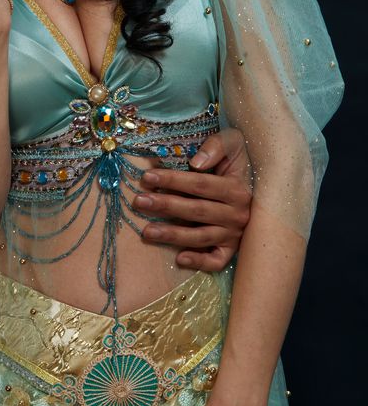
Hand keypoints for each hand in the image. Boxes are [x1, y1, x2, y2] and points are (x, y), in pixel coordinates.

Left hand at [136, 128, 251, 270]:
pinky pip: (217, 260)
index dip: (173, 180)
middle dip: (166, 206)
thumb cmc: (239, 161)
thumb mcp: (233, 143)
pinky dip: (200, 262)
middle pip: (197, 211)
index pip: (200, 185)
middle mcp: (238, 214)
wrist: (265, 185)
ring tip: (147, 231)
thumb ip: (217, 146)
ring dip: (173, 235)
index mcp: (237, 188)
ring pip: (202, 237)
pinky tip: (179, 258)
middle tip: (139, 202)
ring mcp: (235, 234)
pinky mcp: (232, 249)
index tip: (147, 177)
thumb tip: (196, 163)